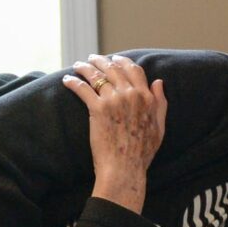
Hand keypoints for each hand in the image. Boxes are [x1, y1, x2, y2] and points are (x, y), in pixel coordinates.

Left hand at [61, 53, 166, 211]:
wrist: (124, 168)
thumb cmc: (142, 153)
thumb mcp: (159, 127)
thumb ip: (160, 103)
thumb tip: (158, 82)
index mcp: (146, 98)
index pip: (134, 70)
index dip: (123, 61)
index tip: (115, 58)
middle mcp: (131, 94)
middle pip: (114, 68)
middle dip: (101, 60)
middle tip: (91, 58)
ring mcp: (114, 100)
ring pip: (97, 75)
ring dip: (85, 67)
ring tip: (77, 65)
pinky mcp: (97, 109)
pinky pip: (83, 88)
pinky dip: (73, 82)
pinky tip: (67, 80)